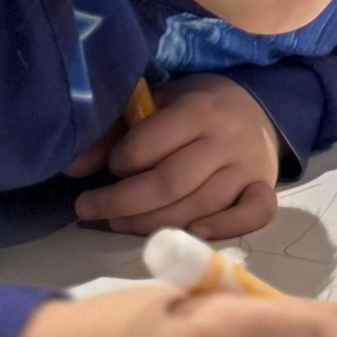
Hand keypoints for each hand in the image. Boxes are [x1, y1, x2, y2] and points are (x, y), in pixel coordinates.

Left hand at [69, 74, 280, 238]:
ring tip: (120, 224)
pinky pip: (254, 214)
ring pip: (202, 205)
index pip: (148, 147)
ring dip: (154, 223)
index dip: (119, 163)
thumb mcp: (156, 104)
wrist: (256, 107)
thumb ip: (115, 132)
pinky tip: (193, 232)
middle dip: (122, 203)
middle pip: (170, 183)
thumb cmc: (196, 107)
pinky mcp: (264, 187)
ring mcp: (249, 166)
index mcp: (197, 110)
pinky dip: (226, 227)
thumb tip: (72, 168)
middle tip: (91, 209)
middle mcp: (226, 139)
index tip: (110, 167)